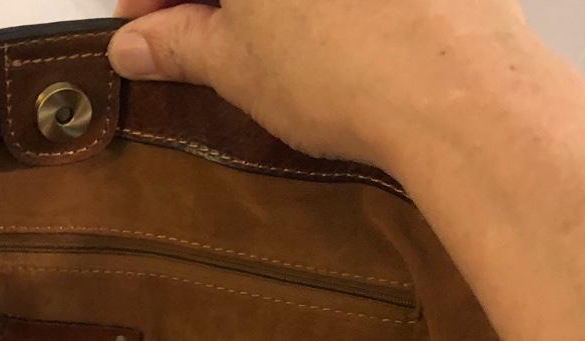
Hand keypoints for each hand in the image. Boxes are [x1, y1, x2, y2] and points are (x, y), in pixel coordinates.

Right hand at [108, 0, 532, 170]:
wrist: (453, 87)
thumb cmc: (335, 69)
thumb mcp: (235, 65)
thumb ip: (177, 46)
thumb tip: (132, 46)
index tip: (139, 27)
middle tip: (189, 41)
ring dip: (256, 5)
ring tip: (253, 45)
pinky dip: (315, 7)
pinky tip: (315, 31)